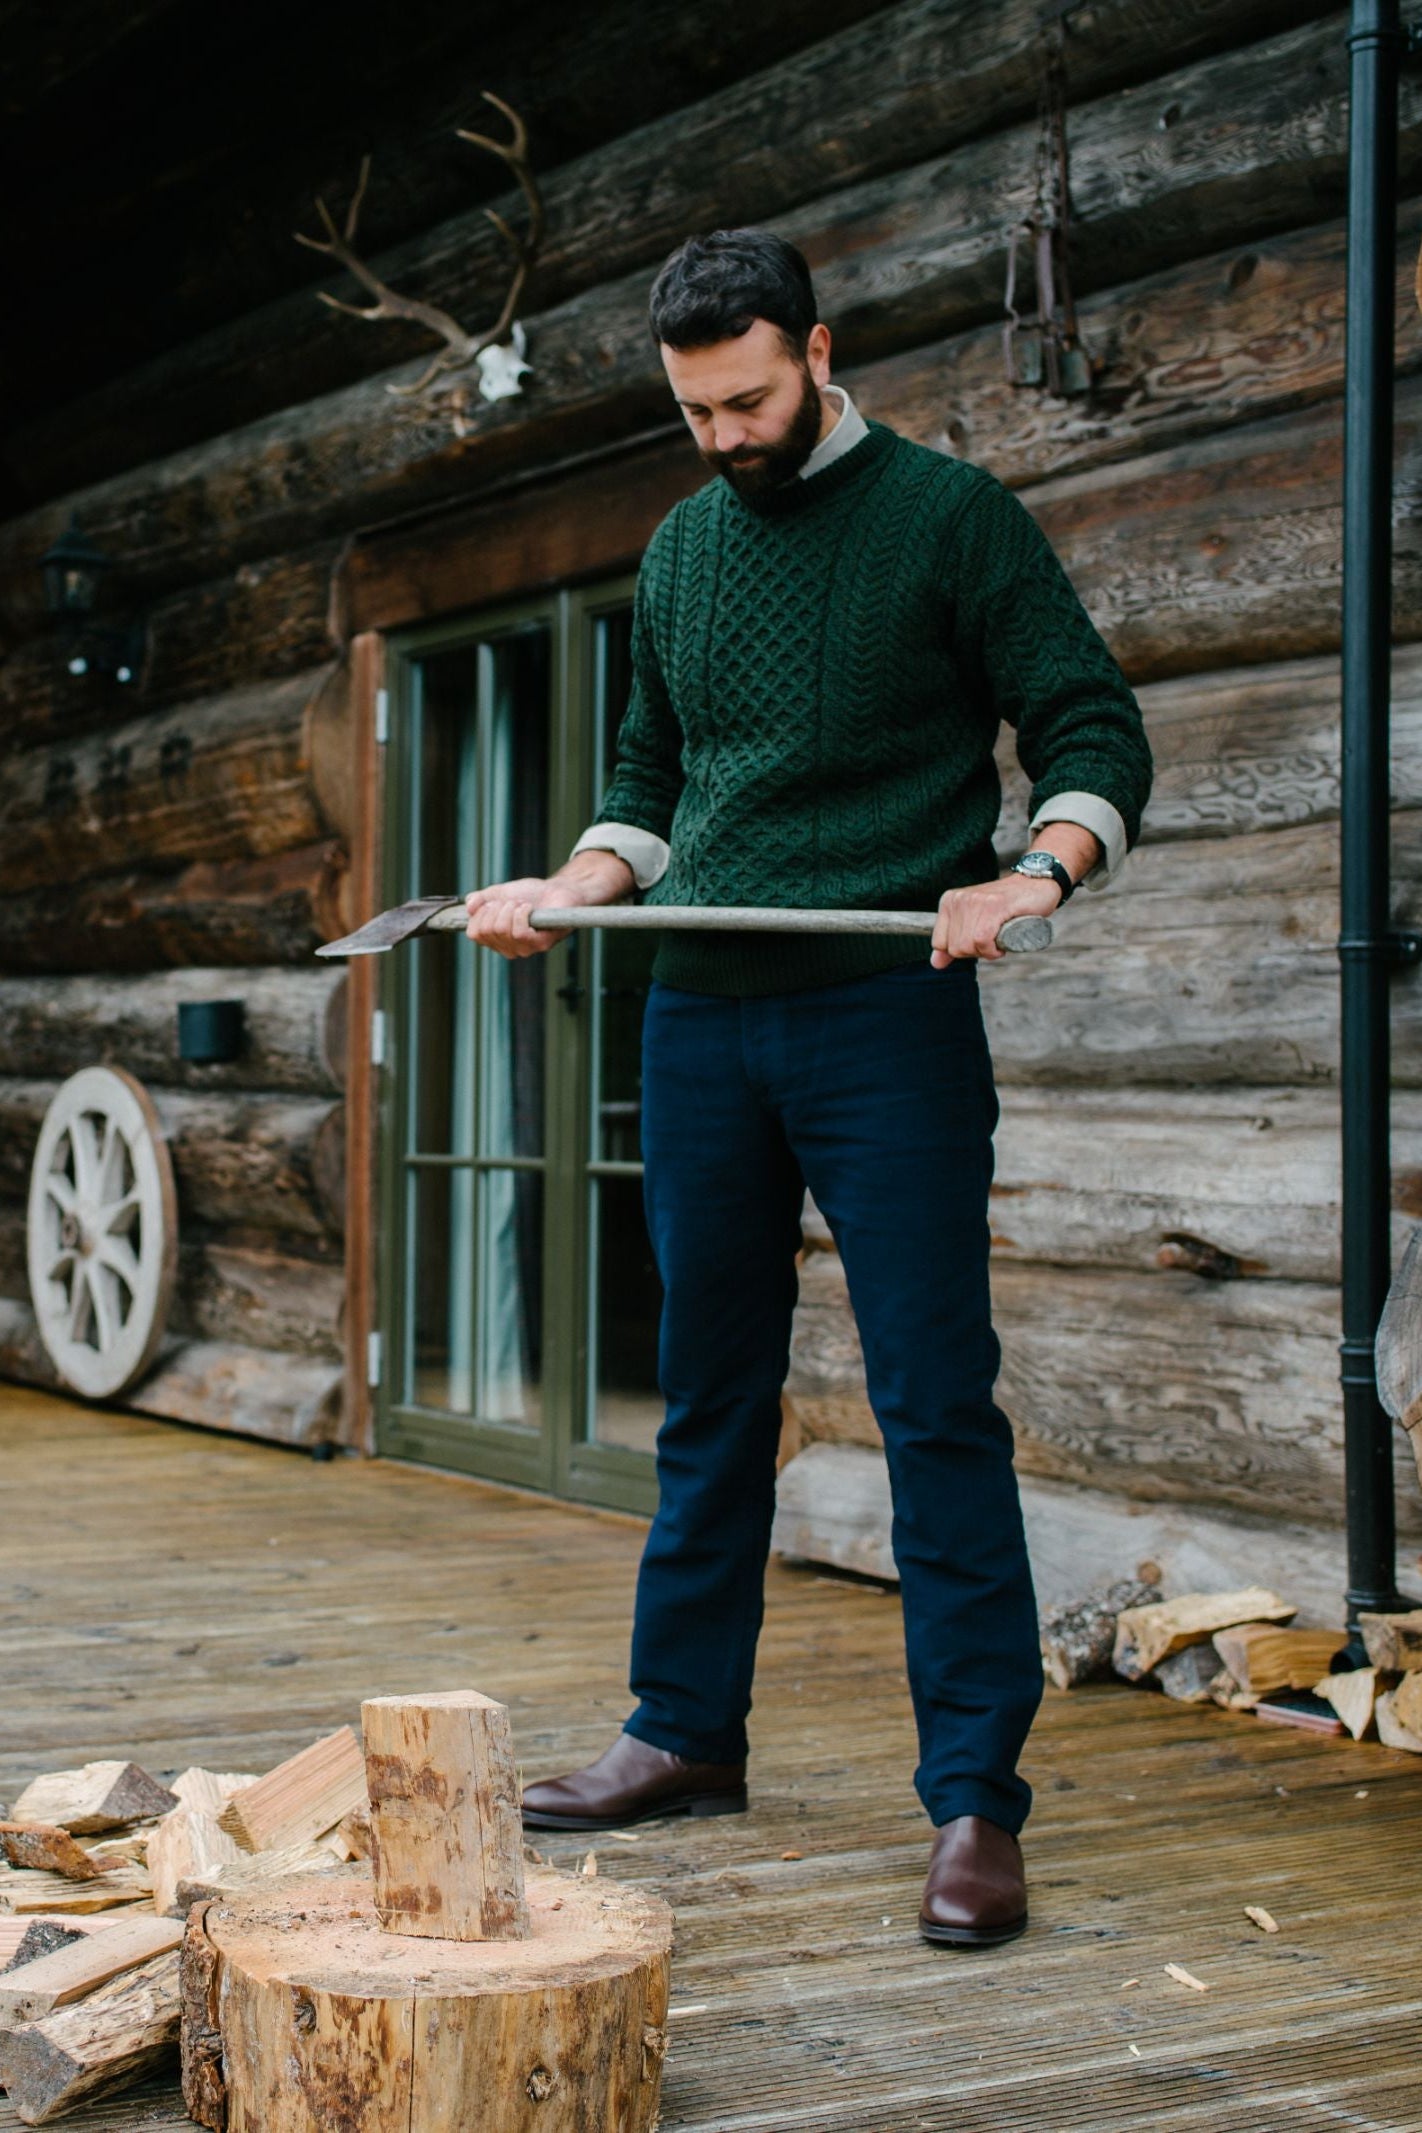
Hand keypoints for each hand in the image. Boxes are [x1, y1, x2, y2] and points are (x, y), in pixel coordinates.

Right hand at [465, 851, 633, 958]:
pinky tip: (529, 908)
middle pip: (486, 931)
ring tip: (522, 904)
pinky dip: (522, 914)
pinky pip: (520, 933)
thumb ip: (481, 899)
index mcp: (496, 939)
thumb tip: (469, 906)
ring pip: (502, 930)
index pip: (474, 933)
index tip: (493, 902)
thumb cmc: (530, 894)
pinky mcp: (541, 945)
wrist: (558, 891)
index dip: (479, 913)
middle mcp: (508, 948)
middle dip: (496, 908)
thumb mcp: (499, 893)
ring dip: (510, 909)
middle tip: (511, 901)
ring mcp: (524, 949)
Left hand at [930, 870, 1061, 967]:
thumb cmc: (1006, 906)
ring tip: (1000, 936)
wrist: (1035, 883)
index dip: (962, 950)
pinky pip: (982, 940)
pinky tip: (1003, 941)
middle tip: (993, 938)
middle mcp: (958, 899)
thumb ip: (953, 941)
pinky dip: (994, 949)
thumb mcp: (973, 922)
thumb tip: (936, 964)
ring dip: (988, 951)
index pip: (940, 943)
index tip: (979, 939)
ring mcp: (975, 901)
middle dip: (976, 952)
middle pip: (955, 948)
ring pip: (968, 946)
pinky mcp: (993, 906)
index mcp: (949, 902)